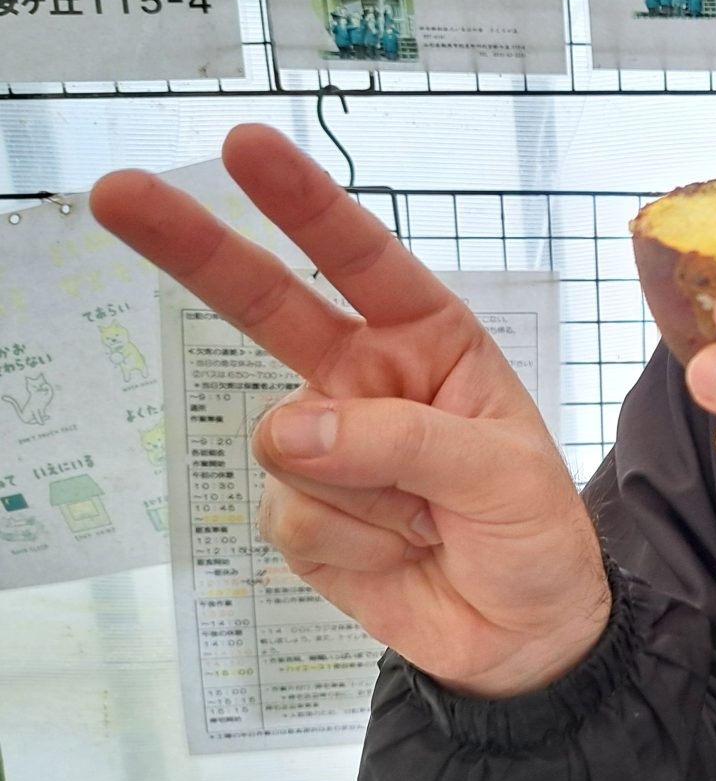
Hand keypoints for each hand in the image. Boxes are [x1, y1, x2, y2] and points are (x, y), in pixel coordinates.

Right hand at [90, 125, 608, 698]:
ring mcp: (326, 447)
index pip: (360, 262)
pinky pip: (288, 516)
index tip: (244, 147)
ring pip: (287, 445)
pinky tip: (396, 552)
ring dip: (363, 494)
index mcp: (430, 341)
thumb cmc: (533, 531)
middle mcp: (367, 379)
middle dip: (195, 249)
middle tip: (118, 193)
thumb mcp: (503, 473)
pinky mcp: (301, 515)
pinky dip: (347, 544)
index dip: (302, 205)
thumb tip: (292, 428)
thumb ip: (405, 439)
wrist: (524, 633)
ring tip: (428, 521)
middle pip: (266, 307)